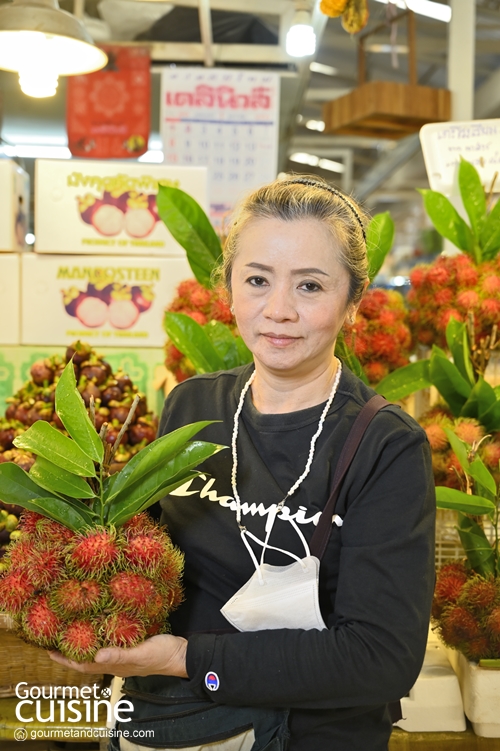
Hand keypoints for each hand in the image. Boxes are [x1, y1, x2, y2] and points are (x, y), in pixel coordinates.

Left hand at [49, 634, 187, 677]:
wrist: (182, 654)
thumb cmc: (162, 654)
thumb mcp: (142, 652)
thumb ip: (121, 654)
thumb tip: (97, 656)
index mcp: (116, 665)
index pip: (85, 665)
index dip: (67, 660)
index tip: (50, 651)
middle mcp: (117, 662)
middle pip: (87, 660)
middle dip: (70, 652)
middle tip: (56, 639)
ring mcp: (125, 655)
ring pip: (98, 652)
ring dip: (84, 645)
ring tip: (73, 632)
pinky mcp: (133, 646)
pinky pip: (111, 643)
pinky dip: (100, 637)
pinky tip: (100, 627)